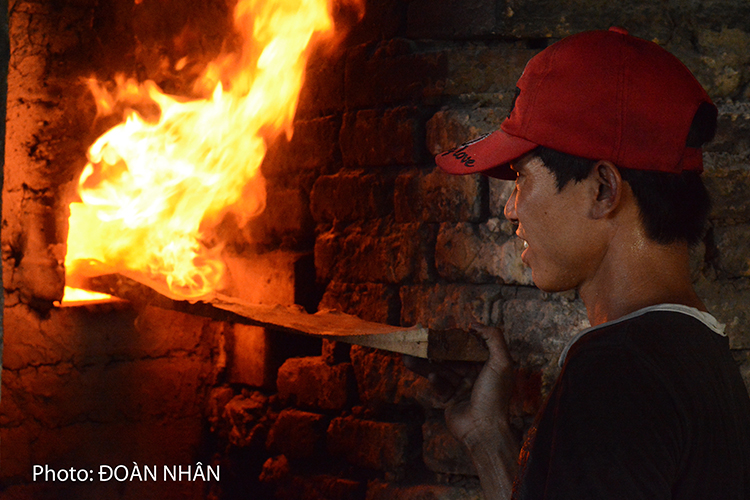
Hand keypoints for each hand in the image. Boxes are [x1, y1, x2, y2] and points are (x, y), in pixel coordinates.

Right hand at [404, 325, 518, 497]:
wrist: (484, 428)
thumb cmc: (495, 395)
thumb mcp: (501, 361)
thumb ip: (493, 338)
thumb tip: (474, 324)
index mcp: (487, 365)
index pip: (469, 346)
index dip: (455, 338)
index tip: (441, 330)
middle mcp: (475, 375)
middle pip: (451, 358)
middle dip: (435, 350)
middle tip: (418, 341)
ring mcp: (462, 387)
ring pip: (441, 371)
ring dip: (424, 364)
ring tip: (407, 357)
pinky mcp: (450, 400)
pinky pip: (439, 385)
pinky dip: (434, 380)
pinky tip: (431, 376)